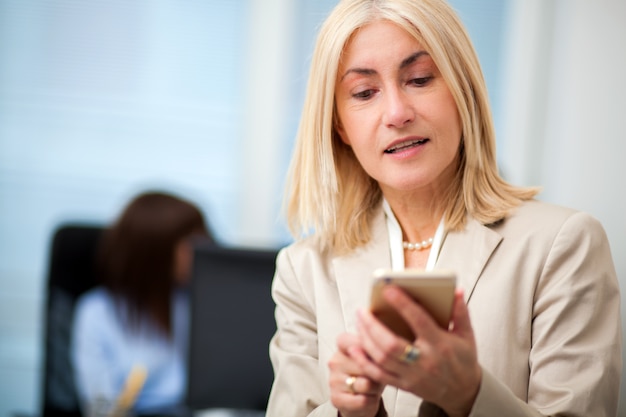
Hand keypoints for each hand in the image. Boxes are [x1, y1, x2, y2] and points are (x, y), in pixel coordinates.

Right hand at [328, 333, 384, 416]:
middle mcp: (335, 361)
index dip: (366, 346)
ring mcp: (334, 380)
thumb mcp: (373, 359)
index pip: (350, 339)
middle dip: (378, 373)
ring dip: (376, 389)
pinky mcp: (336, 398)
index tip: (375, 353)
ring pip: (366, 384)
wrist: (360, 401)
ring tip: (373, 388)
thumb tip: (381, 354)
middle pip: (365, 364)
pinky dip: (371, 401)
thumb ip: (374, 352)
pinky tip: (369, 398)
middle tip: (378, 375)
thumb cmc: (369, 374)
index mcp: (342, 347)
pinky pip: (363, 400)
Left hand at [352, 287, 481, 416]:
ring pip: (381, 358)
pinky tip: (355, 347)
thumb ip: (460, 312)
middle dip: (373, 325)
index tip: (388, 289)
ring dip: (365, 338)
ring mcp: (412, 375)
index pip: (419, 321)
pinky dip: (363, 361)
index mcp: (440, 345)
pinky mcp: (403, 385)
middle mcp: (424, 361)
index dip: (403, 304)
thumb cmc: (463, 360)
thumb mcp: (467, 335)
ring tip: (359, 321)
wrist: (462, 392)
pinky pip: (378, 375)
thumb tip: (455, 291)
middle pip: (391, 343)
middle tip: (362, 310)